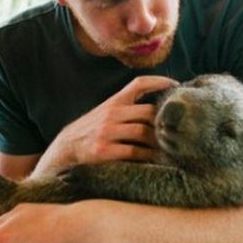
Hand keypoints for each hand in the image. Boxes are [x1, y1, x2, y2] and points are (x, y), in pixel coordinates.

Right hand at [31, 75, 176, 175]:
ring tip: (170, 147)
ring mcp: (107, 131)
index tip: (177, 86)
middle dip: (164, 121)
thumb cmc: (91, 132)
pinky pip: (134, 151)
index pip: (138, 84)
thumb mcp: (105, 113)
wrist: (64, 149)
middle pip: (148, 111)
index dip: (159, 82)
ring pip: (143, 132)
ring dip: (159, 141)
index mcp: (113, 102)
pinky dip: (147, 156)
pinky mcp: (104, 150)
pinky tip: (154, 160)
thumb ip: (126, 110)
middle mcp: (111, 113)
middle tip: (178, 130)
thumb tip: (158, 111)